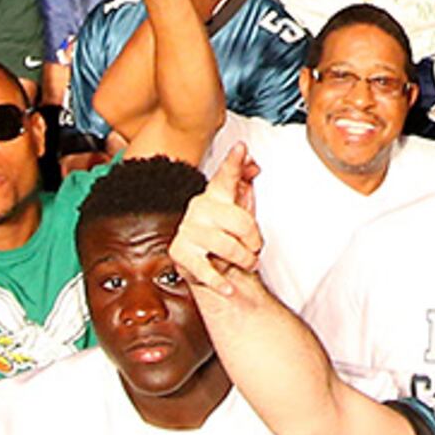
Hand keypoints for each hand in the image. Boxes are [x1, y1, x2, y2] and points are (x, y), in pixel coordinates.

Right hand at [168, 154, 265, 294]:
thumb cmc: (226, 235)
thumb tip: (253, 165)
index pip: (226, 176)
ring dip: (244, 261)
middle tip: (254, 249)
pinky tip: (227, 286)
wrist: (209, 268)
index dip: (234, 162)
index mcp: (215, 195)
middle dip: (254, 241)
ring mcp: (188, 229)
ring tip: (245, 263)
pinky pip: (206, 270)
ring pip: (228, 246)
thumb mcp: (238, 210)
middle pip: (240, 221)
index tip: (242, 148)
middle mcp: (200, 208)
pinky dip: (220, 282)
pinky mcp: (180, 253)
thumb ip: (244, 184)